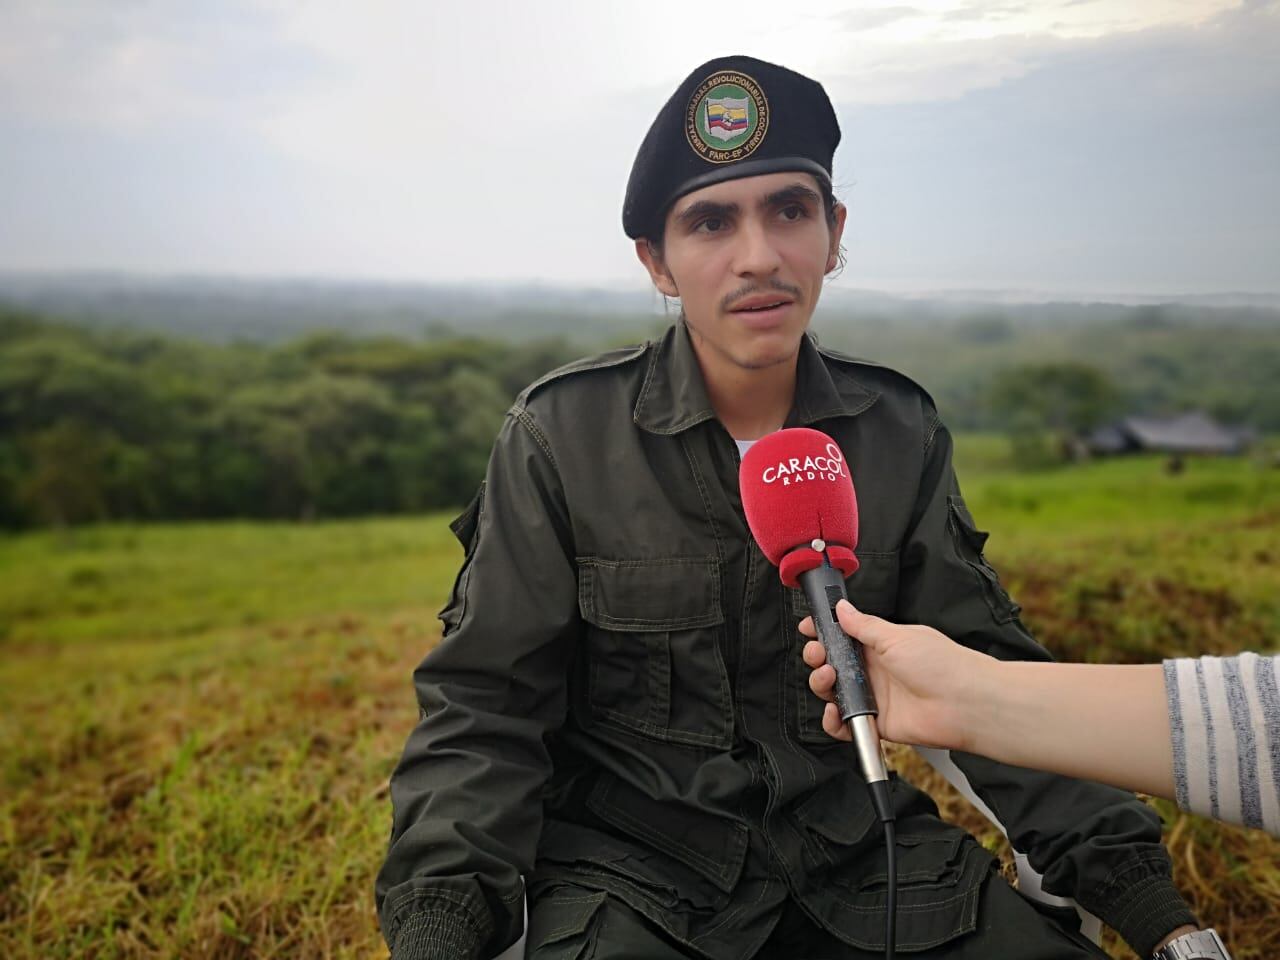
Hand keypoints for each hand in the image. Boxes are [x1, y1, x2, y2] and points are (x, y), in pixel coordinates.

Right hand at [798, 600, 993, 749]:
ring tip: (827, 677)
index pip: (844, 635)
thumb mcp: (896, 636)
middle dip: (817, 657)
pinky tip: (834, 711)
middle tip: (817, 654)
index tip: (808, 628)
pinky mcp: (876, 722)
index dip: (824, 632)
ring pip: (834, 691)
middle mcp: (875, 670)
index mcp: (880, 644)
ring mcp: (874, 697)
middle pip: (833, 663)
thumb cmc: (941, 665)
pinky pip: (846, 724)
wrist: (964, 704)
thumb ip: (863, 625)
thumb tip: (842, 608)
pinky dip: (834, 721)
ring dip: (821, 684)